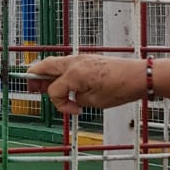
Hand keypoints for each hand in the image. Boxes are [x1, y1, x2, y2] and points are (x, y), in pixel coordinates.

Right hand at [27, 54, 146, 113]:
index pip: (53, 90)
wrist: (139, 76)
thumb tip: (68, 96)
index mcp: (73, 74)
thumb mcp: (94, 101)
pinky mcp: (87, 58)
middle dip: (34, 78)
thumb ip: (76, 98)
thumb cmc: (120, 89)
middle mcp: (73, 62)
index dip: (60, 105)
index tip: (74, 111)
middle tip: (30, 89)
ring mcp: (80, 58)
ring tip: (43, 86)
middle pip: (42, 66)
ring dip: (46, 74)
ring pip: (53, 62)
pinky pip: (65, 63)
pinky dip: (59, 72)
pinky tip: (63, 83)